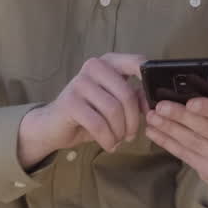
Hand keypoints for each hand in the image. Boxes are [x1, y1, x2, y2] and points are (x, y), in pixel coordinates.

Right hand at [17, 53, 147, 166]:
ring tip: (118, 140)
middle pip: (127, 94)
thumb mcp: (115, 103)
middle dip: (133, 121)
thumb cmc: (89, 113)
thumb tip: (154, 102)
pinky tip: (109, 144)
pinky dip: (108, 138)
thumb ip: (134, 97)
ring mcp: (80, 82)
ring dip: (120, 132)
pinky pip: (98, 124)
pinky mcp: (70, 102)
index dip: (149, 81)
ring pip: (114, 110)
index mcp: (109, 62)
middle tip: (131, 135)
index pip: (136, 63)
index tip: (154, 104)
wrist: (53, 126)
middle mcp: (94, 66)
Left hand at [145, 71, 207, 207]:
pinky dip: (167, 142)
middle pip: (206, 128)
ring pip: (192, 142)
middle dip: (180, 116)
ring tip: (152, 117)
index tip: (190, 102)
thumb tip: (201, 75)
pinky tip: (154, 132)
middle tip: (160, 106)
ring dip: (169, 128)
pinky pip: (186, 155)